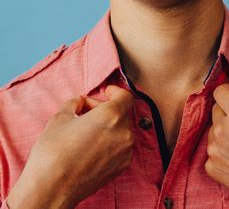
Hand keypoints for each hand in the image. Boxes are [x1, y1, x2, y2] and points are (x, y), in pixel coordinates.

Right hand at [7, 85, 133, 208]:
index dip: (115, 91)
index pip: (125, 96)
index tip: (106, 91)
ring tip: (87, 129)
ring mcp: (125, 151)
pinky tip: (91, 145)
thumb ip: (75, 103)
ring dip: (109, 124)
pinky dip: (110, 140)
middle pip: (121, 111)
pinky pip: (121, 145)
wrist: (51, 189)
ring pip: (122, 128)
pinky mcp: (122, 167)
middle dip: (105, 108)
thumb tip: (79, 102)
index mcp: (111, 116)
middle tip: (85, 111)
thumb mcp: (61, 117)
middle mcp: (123, 133)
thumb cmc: (53, 152)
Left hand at [205, 83, 228, 208]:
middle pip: (216, 110)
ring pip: (214, 131)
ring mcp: (214, 149)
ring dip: (224, 132)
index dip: (228, 90)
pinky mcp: (212, 166)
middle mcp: (222, 129)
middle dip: (227, 111)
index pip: (221, 92)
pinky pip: (213, 151)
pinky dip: (222, 152)